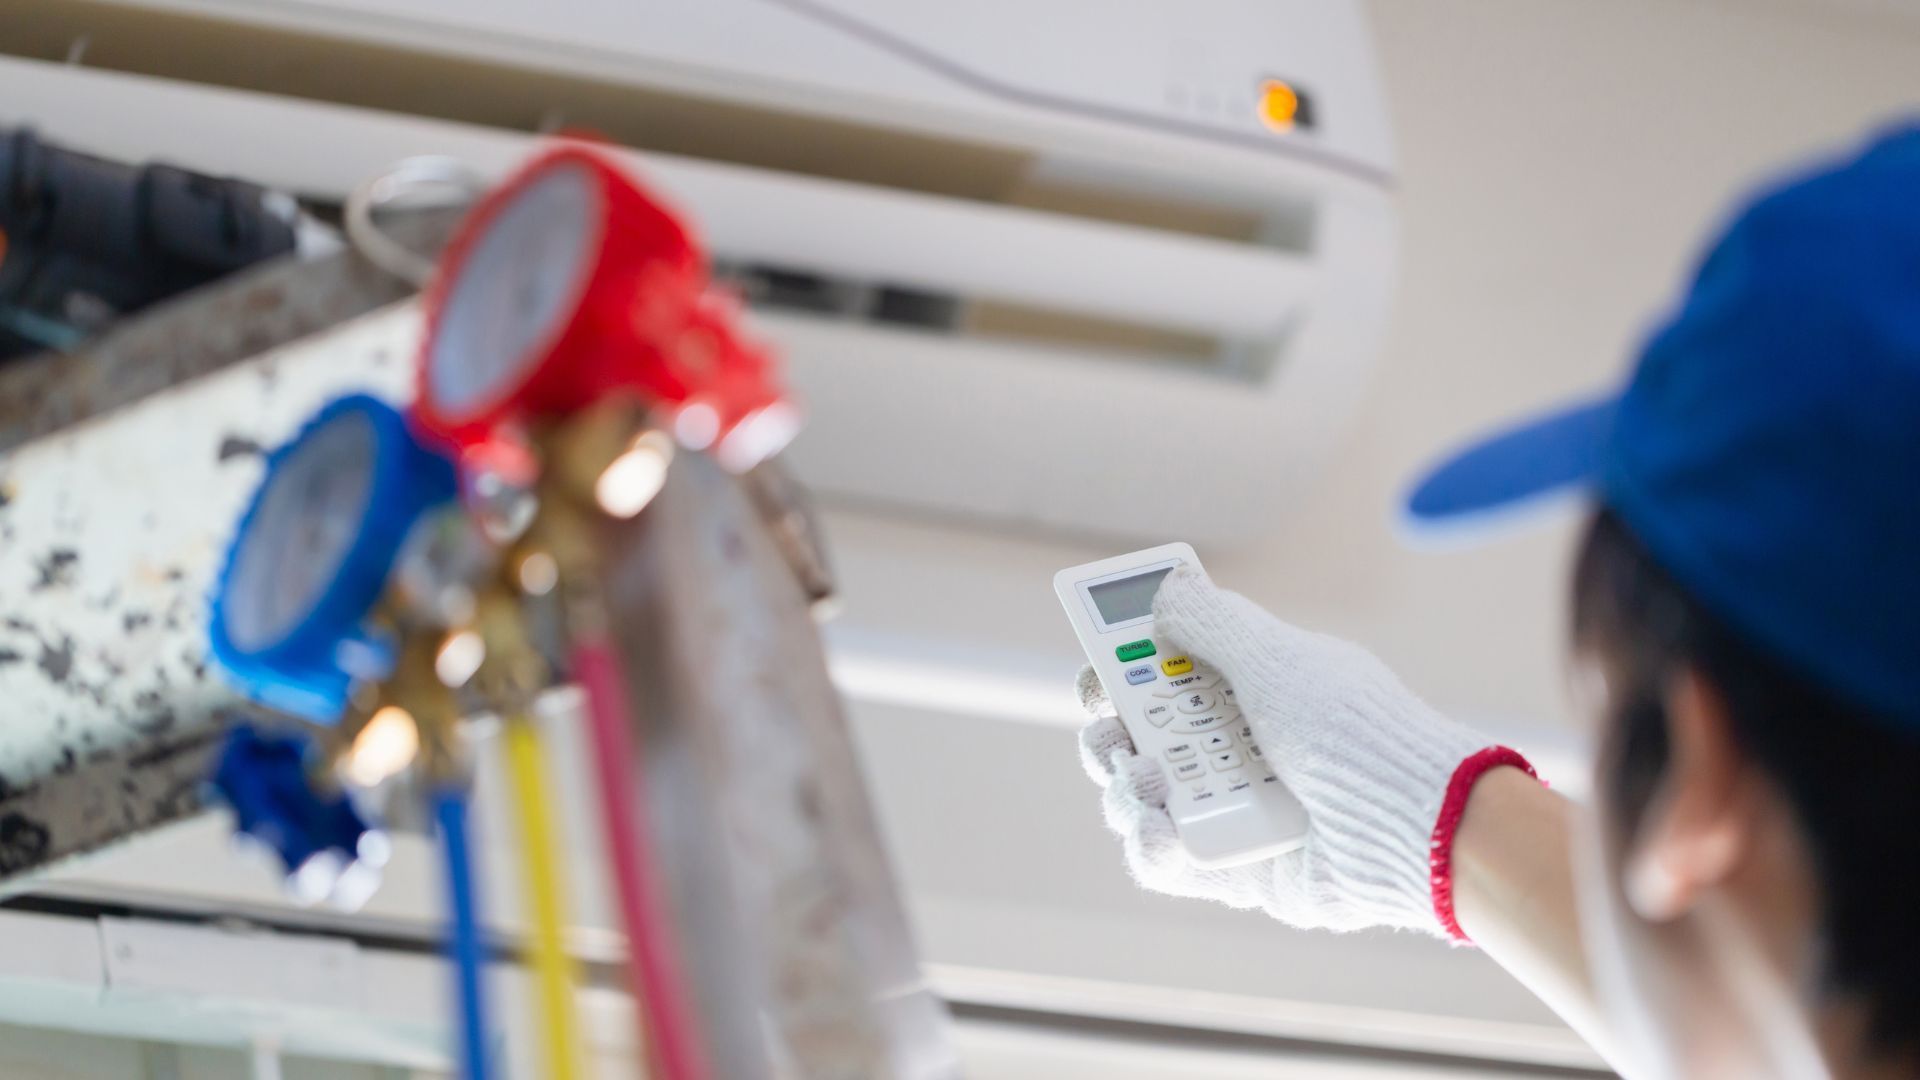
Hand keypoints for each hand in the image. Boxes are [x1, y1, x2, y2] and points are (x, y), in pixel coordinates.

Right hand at [1078, 566, 1531, 936]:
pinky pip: (1166, 859)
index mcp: (1249, 689)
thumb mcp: (1276, 657)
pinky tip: (1156, 827)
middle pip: (1137, 735)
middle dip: (1109, 730)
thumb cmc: (1351, 732)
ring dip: (1124, 784)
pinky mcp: (1232, 868)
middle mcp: (1236, 747)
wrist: (1411, 823)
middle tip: (1113, 730)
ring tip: (1146, 780)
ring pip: (1140, 797)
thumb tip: (1166, 592)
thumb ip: (1212, 622)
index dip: (1120, 668)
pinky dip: (1149, 844)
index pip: (1166, 672)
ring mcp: (1231, 809)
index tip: (1096, 668)